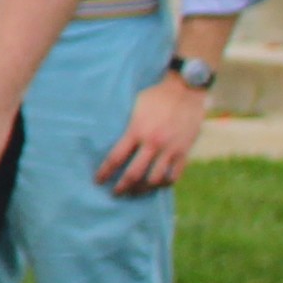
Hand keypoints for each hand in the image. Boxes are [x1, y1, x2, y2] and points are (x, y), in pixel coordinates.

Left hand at [101, 75, 209, 193]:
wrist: (185, 89)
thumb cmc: (155, 96)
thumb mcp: (134, 107)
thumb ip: (127, 127)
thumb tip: (110, 141)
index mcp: (137, 130)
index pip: (115, 158)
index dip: (105, 172)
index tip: (98, 181)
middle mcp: (153, 142)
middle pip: (134, 174)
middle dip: (122, 187)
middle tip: (115, 193)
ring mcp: (171, 148)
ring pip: (155, 179)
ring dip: (143, 189)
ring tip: (135, 192)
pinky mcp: (185, 150)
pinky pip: (175, 175)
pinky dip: (165, 183)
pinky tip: (157, 185)